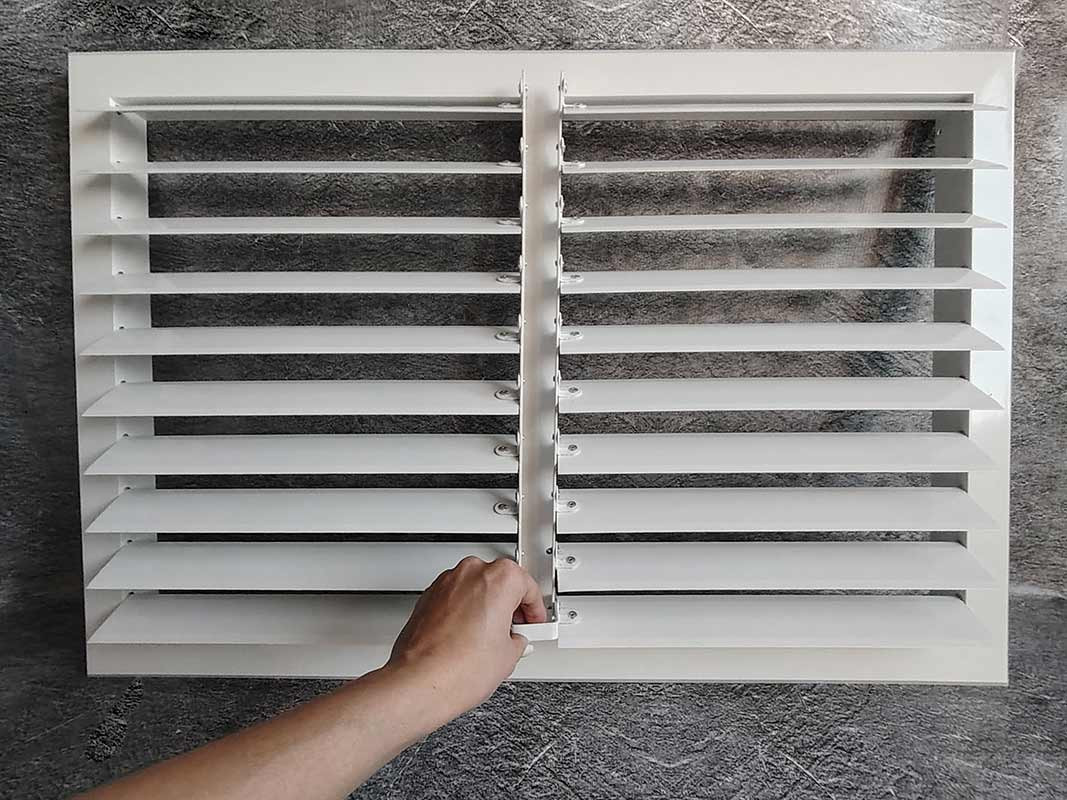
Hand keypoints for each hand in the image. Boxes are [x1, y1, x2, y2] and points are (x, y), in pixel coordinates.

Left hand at [385, 557, 547, 725]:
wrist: (420, 683)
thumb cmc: (458, 668)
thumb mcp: (509, 656)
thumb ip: (517, 640)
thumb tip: (513, 641)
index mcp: (499, 578)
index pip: (527, 585)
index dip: (535, 608)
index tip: (534, 621)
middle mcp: (470, 572)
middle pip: (500, 581)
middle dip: (509, 605)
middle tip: (515, 630)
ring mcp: (446, 583)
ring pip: (475, 587)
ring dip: (485, 606)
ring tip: (490, 639)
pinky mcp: (428, 597)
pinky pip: (454, 598)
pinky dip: (463, 611)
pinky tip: (468, 638)